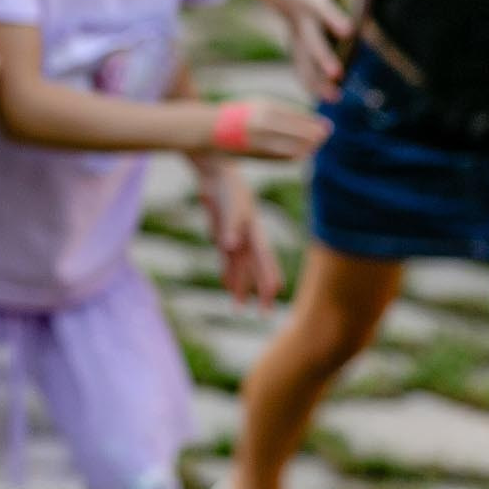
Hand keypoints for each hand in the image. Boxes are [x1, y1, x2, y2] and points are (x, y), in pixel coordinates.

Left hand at [198, 163, 282, 308]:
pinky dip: (227, 272)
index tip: (273, 299)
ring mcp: (235, 237)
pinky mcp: (222, 234)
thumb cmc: (227, 187)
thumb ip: (230, 226)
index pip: (265, 262)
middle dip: (259, 292)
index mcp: (255, 233)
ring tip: (238, 307)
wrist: (215, 173)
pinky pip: (226, 259)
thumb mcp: (230, 205)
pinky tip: (226, 285)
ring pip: (239, 268)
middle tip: (262, 315)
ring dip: (239, 286)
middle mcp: (248, 239)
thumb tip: (228, 247)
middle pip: (255, 270)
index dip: (269, 280)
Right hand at [215, 98, 330, 161]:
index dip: (315, 123)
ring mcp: (260, 140)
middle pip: (300, 133)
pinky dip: (295, 156)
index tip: (326, 126)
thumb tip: (313, 122)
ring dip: (308, 148)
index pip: (299, 117)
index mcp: (265, 108)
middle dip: (316, 135)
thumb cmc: (239, 115)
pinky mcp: (257, 154)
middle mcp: (264, 124)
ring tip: (315, 146)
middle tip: (325, 135)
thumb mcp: (259, 105)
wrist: (209, 130)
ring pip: (294, 148)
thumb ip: (283, 112)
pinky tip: (300, 154)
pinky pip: (283, 158)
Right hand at [271, 0, 384, 101]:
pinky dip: (309, 83)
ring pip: (303, 60)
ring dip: (315, 79)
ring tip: (333, 98)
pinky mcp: (296, 46)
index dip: (334, 19)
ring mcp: (297, 35)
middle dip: (323, 58)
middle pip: (312, 42)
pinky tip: (322, 99)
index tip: (349, 31)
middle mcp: (303, 21)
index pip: (324, 10)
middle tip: (336, 74)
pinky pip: (300, 67)